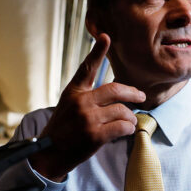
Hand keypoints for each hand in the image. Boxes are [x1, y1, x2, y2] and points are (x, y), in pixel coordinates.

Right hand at [29, 33, 145, 180]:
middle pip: (115, 90)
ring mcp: (88, 118)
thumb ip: (86, 96)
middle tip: (141, 97)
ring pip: (122, 110)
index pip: (87, 68)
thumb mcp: (68, 105)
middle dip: (133, 93)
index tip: (106, 37)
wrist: (49, 153)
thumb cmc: (62, 129)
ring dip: (131, 116)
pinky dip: (128, 128)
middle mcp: (81, 102)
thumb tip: (116, 94)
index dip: (97, 52)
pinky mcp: (95, 135)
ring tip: (130, 120)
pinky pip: (122, 127)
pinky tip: (127, 130)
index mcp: (74, 92)